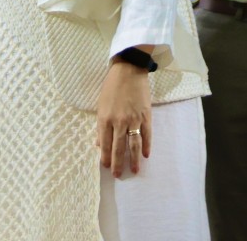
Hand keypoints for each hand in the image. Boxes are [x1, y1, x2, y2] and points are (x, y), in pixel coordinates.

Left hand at [97, 59, 151, 176]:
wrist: (128, 71)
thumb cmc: (111, 87)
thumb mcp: (100, 105)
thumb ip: (100, 125)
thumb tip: (99, 143)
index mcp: (104, 118)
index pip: (105, 143)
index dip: (105, 156)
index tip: (105, 167)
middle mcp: (118, 121)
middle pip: (118, 147)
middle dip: (118, 163)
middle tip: (118, 175)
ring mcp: (133, 119)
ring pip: (133, 145)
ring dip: (134, 160)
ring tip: (134, 171)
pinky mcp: (145, 116)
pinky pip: (146, 135)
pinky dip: (146, 146)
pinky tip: (146, 155)